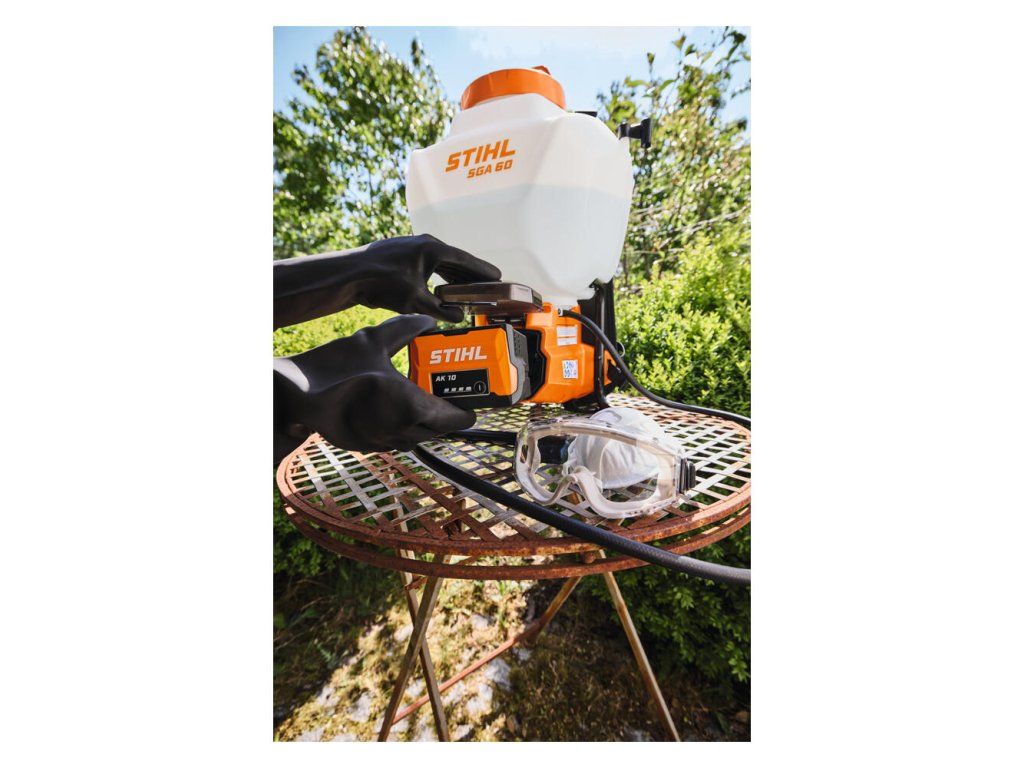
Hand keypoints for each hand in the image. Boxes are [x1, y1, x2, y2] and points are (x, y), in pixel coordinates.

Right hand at [274, 314, 474, 454]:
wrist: (294, 398)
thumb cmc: (332, 370)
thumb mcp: (371, 340)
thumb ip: (404, 329)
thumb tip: (426, 320)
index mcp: (412, 407)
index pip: (455, 419)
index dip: (467, 412)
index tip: (472, 404)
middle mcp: (402, 431)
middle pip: (439, 431)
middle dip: (447, 416)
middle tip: (449, 397)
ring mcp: (382, 443)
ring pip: (417, 439)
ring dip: (425, 424)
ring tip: (424, 402)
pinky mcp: (365, 447)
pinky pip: (395, 441)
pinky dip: (402, 429)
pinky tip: (394, 410)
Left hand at [357, 234, 500, 321]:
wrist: (350, 275)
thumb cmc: (383, 283)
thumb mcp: (416, 301)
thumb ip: (441, 310)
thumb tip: (457, 318)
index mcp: (433, 249)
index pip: (465, 261)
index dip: (482, 270)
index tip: (497, 275)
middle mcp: (423, 243)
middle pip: (454, 260)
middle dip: (470, 273)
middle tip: (486, 283)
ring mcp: (410, 246)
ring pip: (438, 261)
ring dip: (452, 274)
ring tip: (466, 286)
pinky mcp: (398, 253)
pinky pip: (425, 263)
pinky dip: (436, 273)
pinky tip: (438, 284)